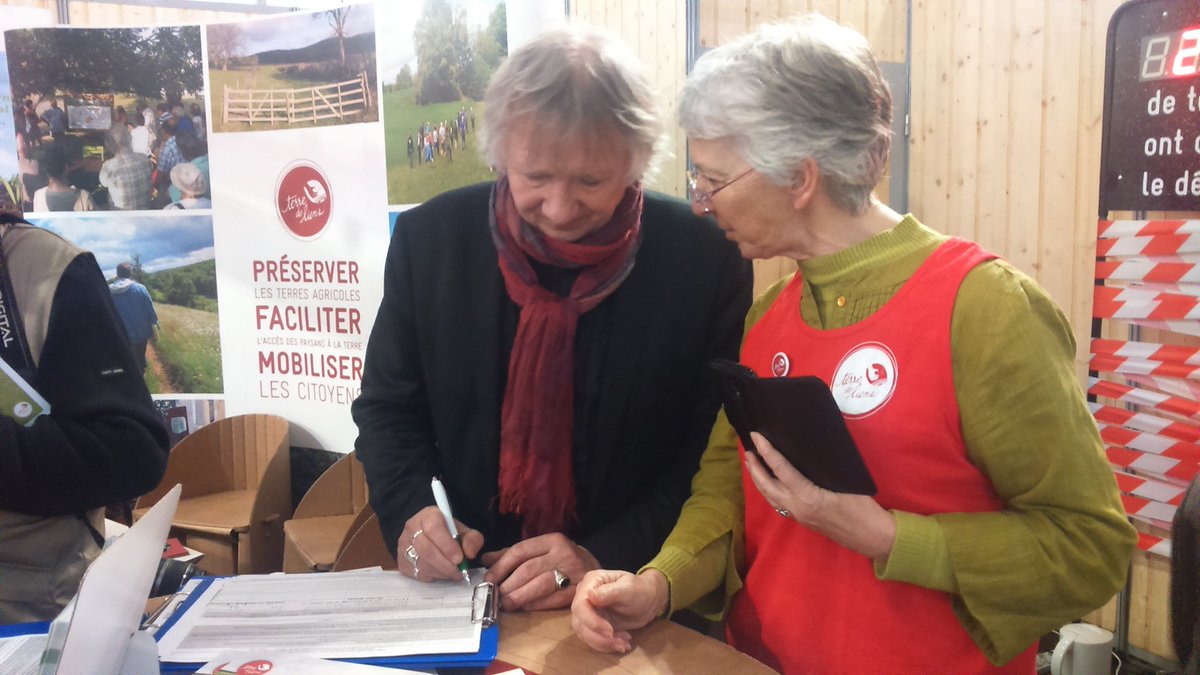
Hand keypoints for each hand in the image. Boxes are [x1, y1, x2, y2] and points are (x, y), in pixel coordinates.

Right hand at [396, 505, 483, 581]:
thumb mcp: (463, 531)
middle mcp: (412, 528)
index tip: (459, 558)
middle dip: (445, 564)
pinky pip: (417, 573)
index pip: (433, 527)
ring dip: (441, 572)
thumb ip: (472, 539)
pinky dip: (433, 576)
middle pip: (425, 548)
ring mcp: (403, 545)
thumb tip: (470, 553)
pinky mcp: (401, 561)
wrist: (429, 537)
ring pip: (421, 563)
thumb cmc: (448, 533)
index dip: (447, 545)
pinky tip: (442, 573)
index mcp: (428, 515)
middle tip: (459, 571)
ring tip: (454, 573)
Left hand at [481, 533, 599, 610]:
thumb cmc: (561, 559)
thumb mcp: (540, 550)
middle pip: (528, 569)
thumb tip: (486, 560)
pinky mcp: (578, 591)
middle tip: (494, 596)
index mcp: (552, 540)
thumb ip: (512, 554)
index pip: (520, 551)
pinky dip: (535, 604)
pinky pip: (552, 599)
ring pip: (540, 585)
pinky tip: (524, 607)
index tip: (488, 580)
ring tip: (505, 604)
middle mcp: (564, 554)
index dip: (501, 566)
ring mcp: (573, 573)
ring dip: (519, 596)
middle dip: (508, 585)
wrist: (595, 569)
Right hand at [571, 569, 667, 652]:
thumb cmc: (639, 590)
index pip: (580, 605)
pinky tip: (622, 643)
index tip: (610, 632)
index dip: (592, 621)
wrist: (648, 601)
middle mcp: (585, 596)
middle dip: (598, 637)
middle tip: (620, 642)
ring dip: (603, 643)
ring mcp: (587, 611)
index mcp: (591, 582)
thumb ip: (610, 592)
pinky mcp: (593, 624)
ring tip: (624, 644)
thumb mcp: (628, 589)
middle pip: (579, 622)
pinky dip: (606, 645)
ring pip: (584, 633)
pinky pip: (592, 639)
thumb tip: (590, 596)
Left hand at [745, 431, 895, 558]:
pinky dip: (768, 490)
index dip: (766, 451)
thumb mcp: (843, 482)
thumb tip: (807, 451)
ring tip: (752, 463)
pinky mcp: (802, 520)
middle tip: (747, 449)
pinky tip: (769, 483)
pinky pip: (777, 503)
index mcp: (807, 496)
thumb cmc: (863, 508)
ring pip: (769, 496)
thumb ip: (822, 469)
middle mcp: (797, 507)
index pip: (780, 469)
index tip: (756, 436)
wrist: (872, 537)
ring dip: (758, 479)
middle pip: (766, 485)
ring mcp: (797, 515)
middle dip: (754, 467)